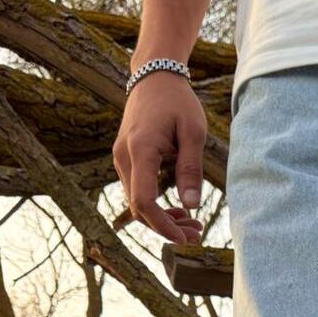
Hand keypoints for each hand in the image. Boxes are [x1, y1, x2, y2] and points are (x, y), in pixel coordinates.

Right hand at [112, 72, 207, 244]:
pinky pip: (136, 190)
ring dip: (162, 218)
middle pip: (138, 207)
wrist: (153, 76)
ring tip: (193, 225)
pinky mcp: (124, 159)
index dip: (162, 225)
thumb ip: (191, 169)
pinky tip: (179, 210)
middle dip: (166, 227)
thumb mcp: (193, 132)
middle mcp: (123, 157)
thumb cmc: (177, 101)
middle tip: (197, 236)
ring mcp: (120, 158)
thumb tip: (192, 206)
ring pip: (136, 202)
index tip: (183, 240)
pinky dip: (155, 205)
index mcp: (140, 149)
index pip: (144, 200)